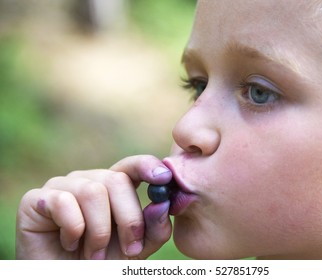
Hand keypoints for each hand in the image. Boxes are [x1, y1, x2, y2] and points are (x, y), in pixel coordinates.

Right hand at [16, 155, 172, 258]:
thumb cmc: (102, 262)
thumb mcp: (136, 248)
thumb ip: (153, 228)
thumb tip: (162, 204)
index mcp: (113, 186)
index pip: (133, 165)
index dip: (148, 166)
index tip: (164, 177)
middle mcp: (88, 180)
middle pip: (117, 180)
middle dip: (128, 219)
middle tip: (129, 250)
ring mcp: (62, 186)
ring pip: (93, 192)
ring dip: (99, 232)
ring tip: (94, 253)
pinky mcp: (36, 199)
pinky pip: (63, 202)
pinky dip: (73, 230)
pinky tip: (69, 243)